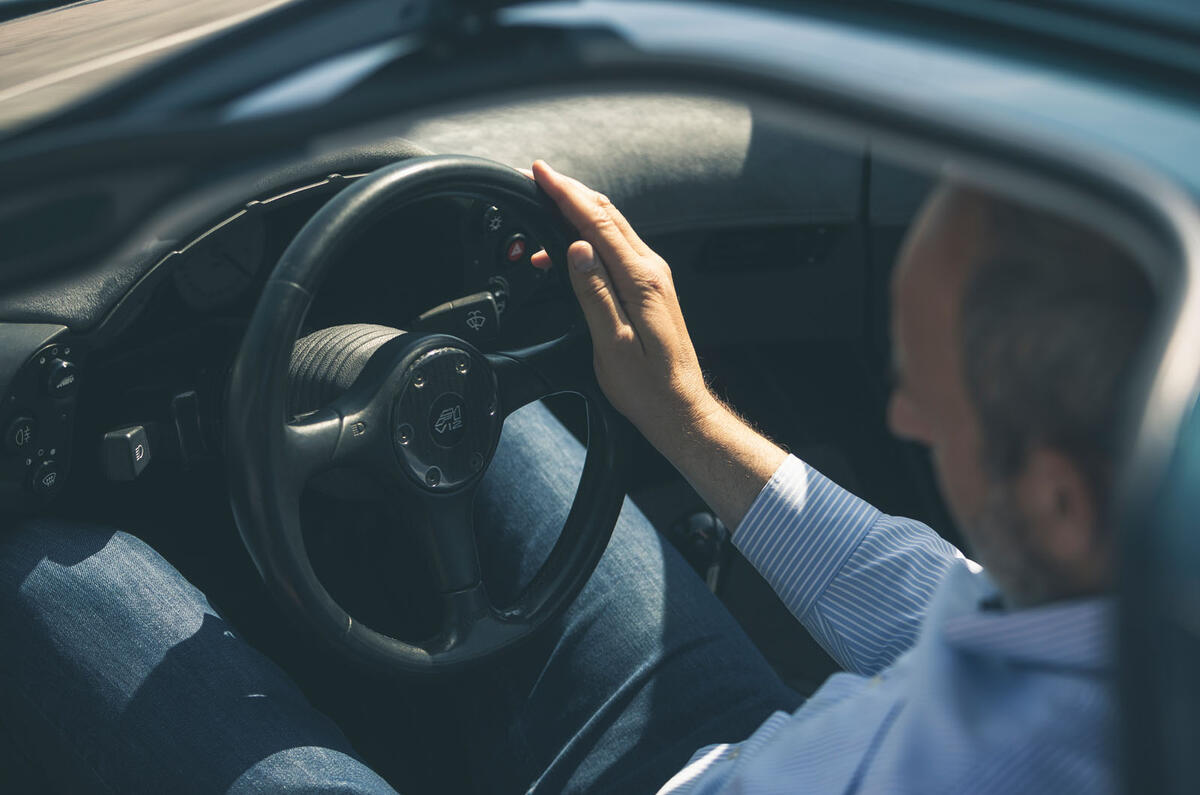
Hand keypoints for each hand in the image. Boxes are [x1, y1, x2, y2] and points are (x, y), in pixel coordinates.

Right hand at [528, 161, 720, 450]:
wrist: (680, 408)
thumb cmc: (647, 386)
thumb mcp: (613, 344)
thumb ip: (594, 293)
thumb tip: (576, 249)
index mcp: (640, 279)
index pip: (596, 221)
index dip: (565, 193)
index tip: (539, 172)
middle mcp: (650, 269)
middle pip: (606, 214)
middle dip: (569, 191)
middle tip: (536, 177)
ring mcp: (653, 276)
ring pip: (612, 227)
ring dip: (578, 210)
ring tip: (543, 205)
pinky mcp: (650, 287)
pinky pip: (616, 247)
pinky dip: (589, 234)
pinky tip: (569, 245)